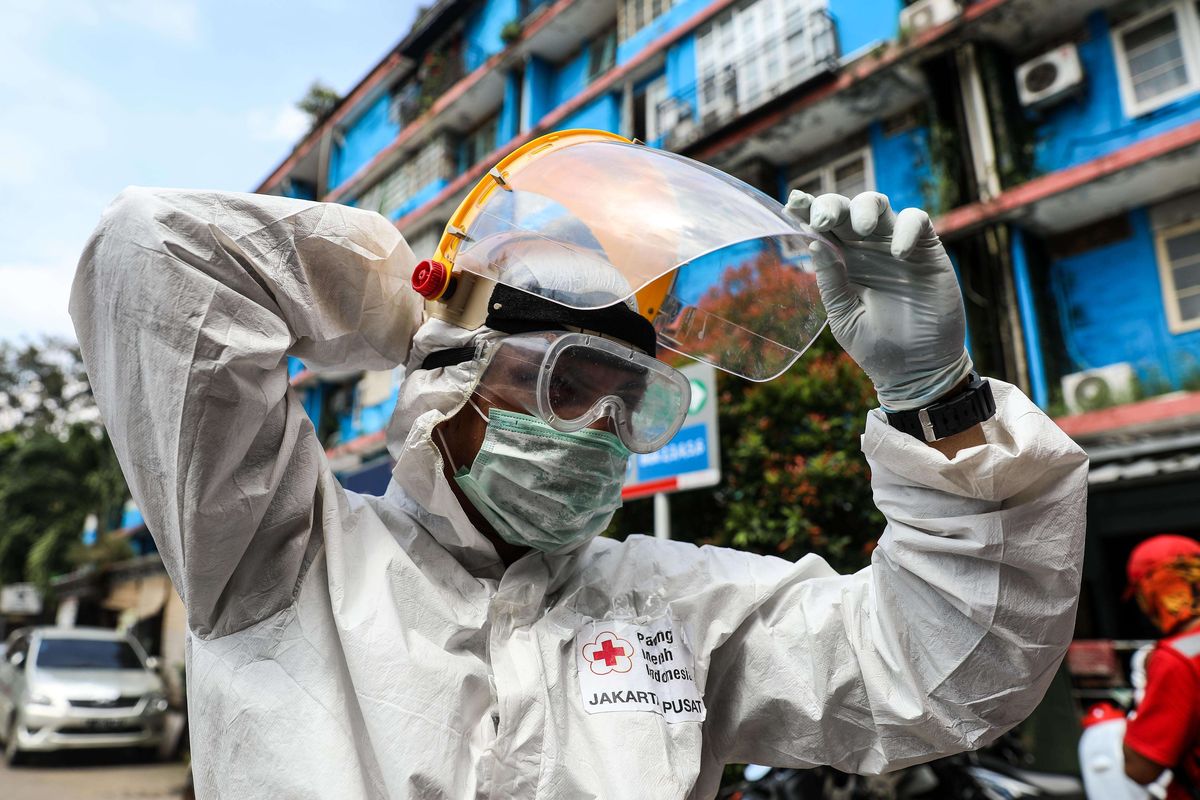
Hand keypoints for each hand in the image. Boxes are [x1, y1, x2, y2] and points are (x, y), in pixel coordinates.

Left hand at [786, 190, 972, 410]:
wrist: (918, 370)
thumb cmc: (877, 347)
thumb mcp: (844, 317)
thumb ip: (831, 282)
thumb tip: (814, 244)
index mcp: (841, 262)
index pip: (821, 229)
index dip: (807, 211)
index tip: (792, 204)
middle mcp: (866, 249)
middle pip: (846, 208)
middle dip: (831, 205)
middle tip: (823, 221)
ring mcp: (895, 246)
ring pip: (878, 205)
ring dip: (865, 208)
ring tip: (861, 230)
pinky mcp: (927, 251)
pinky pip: (917, 220)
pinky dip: (906, 228)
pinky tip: (899, 254)